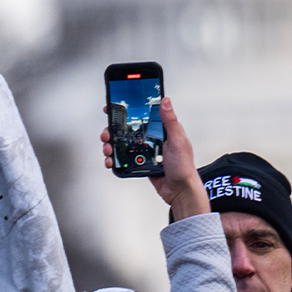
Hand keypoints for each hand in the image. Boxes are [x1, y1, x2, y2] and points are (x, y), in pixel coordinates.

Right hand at [100, 98, 208, 220]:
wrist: (180, 191)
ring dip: (111, 144)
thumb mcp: (178, 141)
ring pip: (122, 142)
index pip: (142, 113)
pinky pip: (123, 157)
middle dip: (113, 129)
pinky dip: (114, 158)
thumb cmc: (184, 167)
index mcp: (162, 129)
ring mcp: (144, 150)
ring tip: (108, 149)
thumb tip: (165, 101)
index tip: (114, 106)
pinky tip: (112, 160)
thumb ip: (170, 121)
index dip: (127, 109)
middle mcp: (151, 138)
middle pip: (127, 128)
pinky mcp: (140, 161)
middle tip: (107, 133)